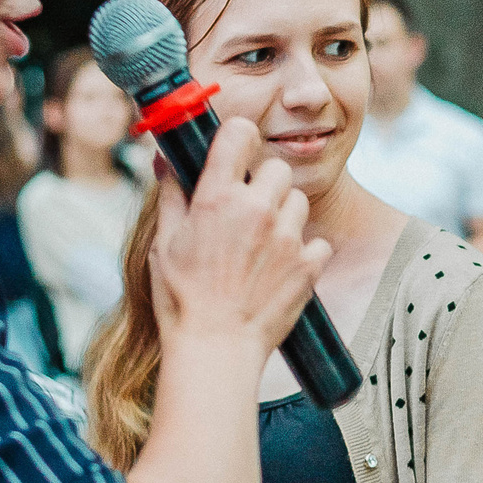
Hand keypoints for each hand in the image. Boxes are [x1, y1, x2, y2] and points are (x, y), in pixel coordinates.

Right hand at [148, 117, 331, 354]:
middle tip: (249, 208)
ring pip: (299, 201)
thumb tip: (168, 161)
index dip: (239, 138)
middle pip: (278, 168)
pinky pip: (318, 241)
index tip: (236, 151)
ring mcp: (287, 237)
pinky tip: (282, 267)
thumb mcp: (164, 243)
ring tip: (264, 243)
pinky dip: (305, 252)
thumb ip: (172, 196)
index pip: (240, 134)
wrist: (217, 348)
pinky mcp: (309, 264)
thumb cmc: (182, 299)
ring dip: (285, 215)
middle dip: (265, 183)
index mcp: (217, 198)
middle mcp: (257, 210)